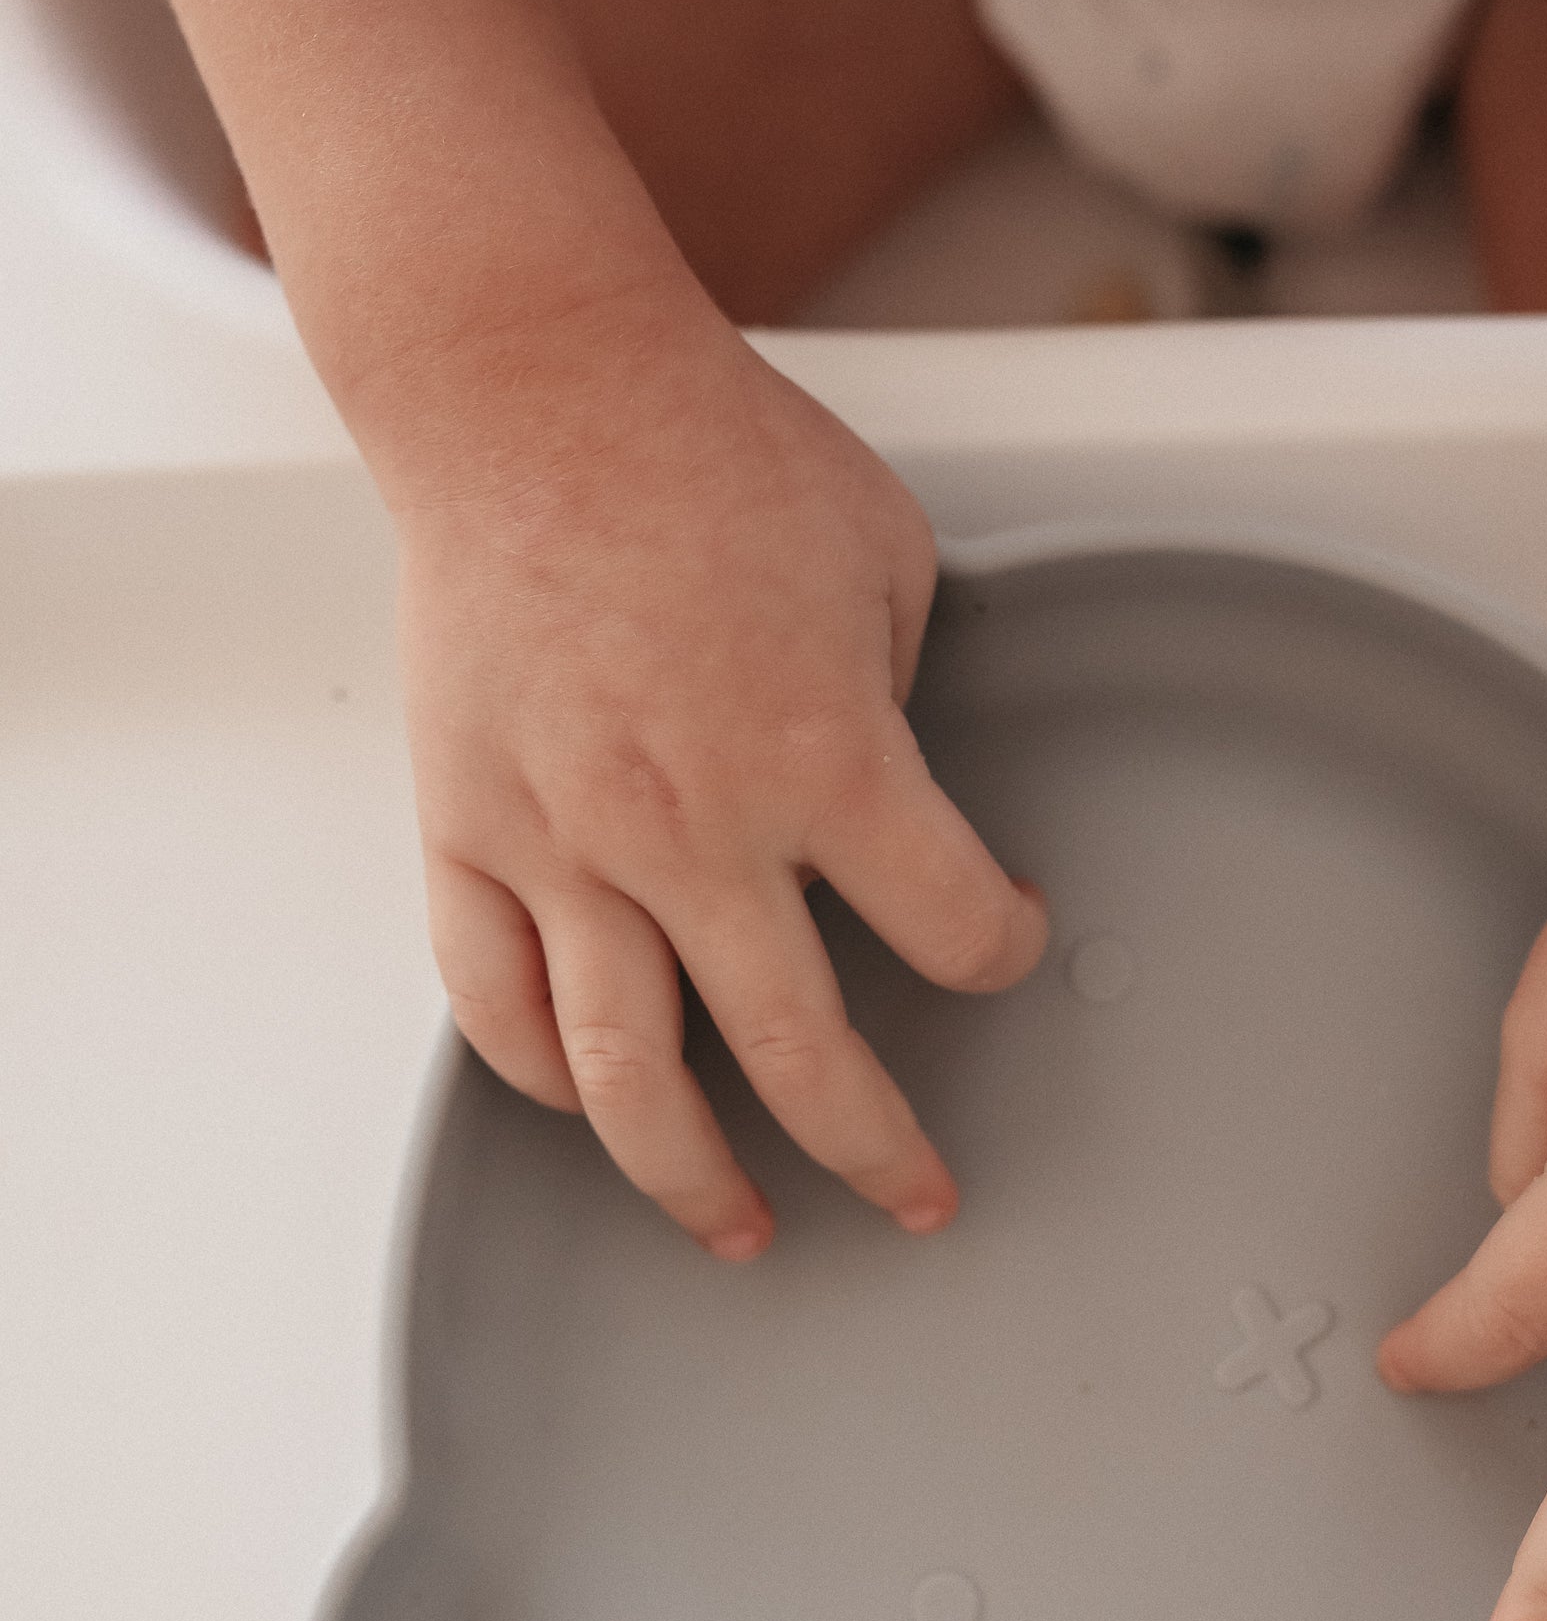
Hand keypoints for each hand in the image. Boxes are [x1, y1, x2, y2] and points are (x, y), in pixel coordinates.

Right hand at [400, 327, 1045, 1256]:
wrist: (532, 391)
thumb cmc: (713, 454)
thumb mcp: (887, 562)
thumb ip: (901, 707)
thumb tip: (903, 798)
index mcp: (824, 760)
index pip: (952, 928)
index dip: (1003, 949)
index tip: (1005, 940)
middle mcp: (695, 830)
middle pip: (803, 1056)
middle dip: (879, 1151)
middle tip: (918, 1198)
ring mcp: (567, 844)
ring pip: (627, 1078)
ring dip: (695, 1178)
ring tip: (743, 1229)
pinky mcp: (468, 830)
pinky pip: (497, 1000)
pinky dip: (543, 1074)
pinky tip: (590, 1105)